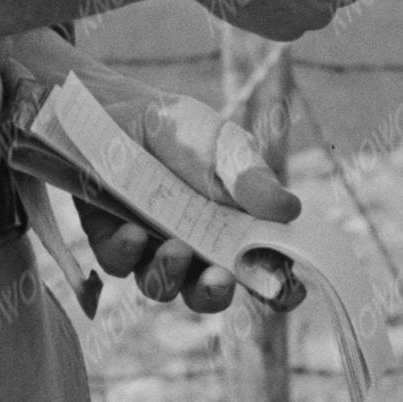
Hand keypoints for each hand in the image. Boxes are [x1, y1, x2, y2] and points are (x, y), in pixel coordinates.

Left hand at [95, 93, 293, 311]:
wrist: (112, 108)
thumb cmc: (178, 127)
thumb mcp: (221, 145)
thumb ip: (249, 179)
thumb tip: (291, 209)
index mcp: (234, 227)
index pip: (262, 268)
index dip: (277, 287)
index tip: (286, 293)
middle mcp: (195, 246)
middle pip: (210, 293)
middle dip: (215, 293)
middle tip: (219, 279)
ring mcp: (151, 248)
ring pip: (163, 286)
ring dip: (171, 274)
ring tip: (174, 246)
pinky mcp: (111, 242)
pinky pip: (119, 264)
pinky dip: (127, 251)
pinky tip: (132, 230)